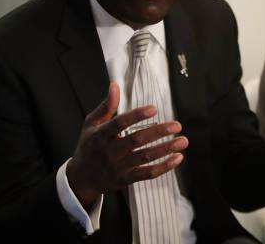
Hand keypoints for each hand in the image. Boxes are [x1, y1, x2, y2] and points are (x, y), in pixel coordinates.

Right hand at [66, 82, 188, 207]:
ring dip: (165, 149)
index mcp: (100, 135)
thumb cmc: (89, 146)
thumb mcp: (91, 124)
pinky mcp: (126, 179)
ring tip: (182, 141)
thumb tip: (114, 85)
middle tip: (176, 125)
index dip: (136, 116)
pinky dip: (163, 167)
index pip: (119, 124)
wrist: (82, 178)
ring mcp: (118, 167)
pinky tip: (177, 158)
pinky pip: (147, 174)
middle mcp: (110, 151)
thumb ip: (106, 106)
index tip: (154, 108)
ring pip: (145, 157)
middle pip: (136, 141)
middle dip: (158, 132)